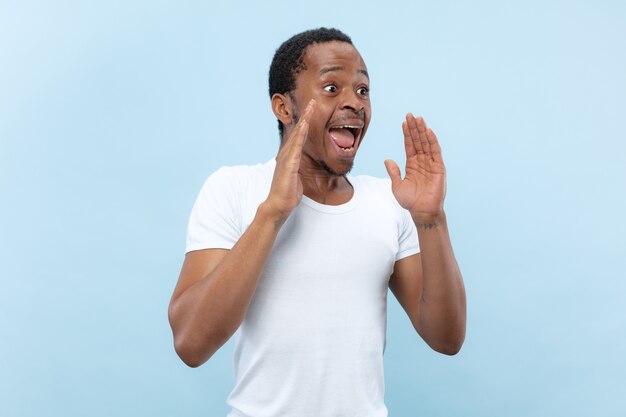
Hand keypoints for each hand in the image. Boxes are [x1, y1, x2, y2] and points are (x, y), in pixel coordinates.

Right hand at [264, 99, 315, 221]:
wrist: (278, 205)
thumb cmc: (288, 192)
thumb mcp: (297, 176)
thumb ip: (299, 167)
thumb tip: (303, 163)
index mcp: (290, 156)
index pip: (300, 135)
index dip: (306, 122)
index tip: (312, 110)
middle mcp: (287, 154)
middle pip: (298, 130)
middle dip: (305, 115)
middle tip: (312, 101)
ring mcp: (287, 158)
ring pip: (297, 135)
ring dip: (304, 121)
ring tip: (310, 108)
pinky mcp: (289, 165)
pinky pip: (296, 147)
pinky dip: (300, 136)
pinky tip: (304, 127)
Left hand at [384, 114, 445, 220]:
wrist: (422, 211)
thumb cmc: (410, 201)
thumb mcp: (397, 185)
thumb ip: (393, 172)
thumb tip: (387, 159)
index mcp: (412, 164)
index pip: (409, 145)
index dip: (407, 134)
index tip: (404, 122)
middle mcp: (422, 161)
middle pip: (418, 141)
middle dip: (414, 128)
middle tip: (410, 115)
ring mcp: (431, 163)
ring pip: (426, 144)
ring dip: (422, 131)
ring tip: (419, 119)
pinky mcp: (439, 168)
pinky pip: (435, 152)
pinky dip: (432, 141)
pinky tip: (428, 131)